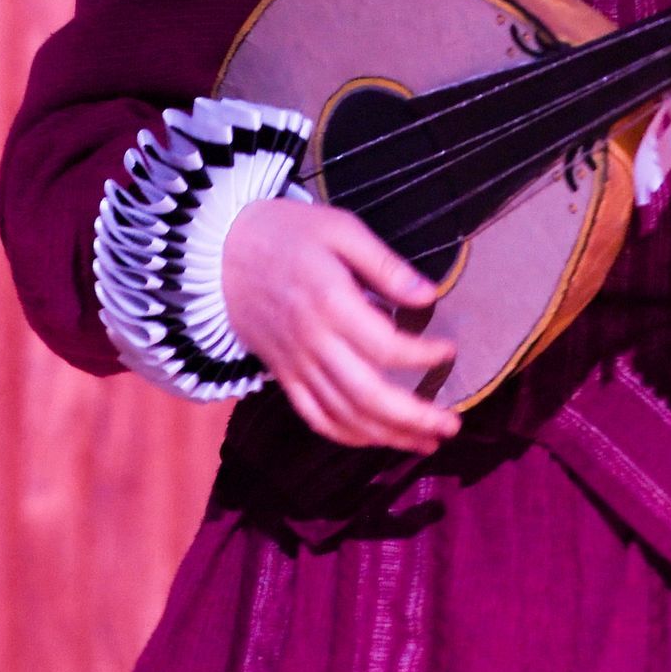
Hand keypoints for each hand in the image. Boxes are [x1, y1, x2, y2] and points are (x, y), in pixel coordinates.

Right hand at [220, 195, 459, 453]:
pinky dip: (348, 436)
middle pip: (368, 395)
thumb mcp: (340, 228)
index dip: (424, 356)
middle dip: (414, 417)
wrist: (219, 252)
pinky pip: (315, 417)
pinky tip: (378, 440)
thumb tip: (429, 295)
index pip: (385, 347)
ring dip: (389, 436)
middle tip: (452, 425)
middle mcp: (313, 343)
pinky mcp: (283, 376)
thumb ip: (384, 264)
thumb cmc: (287, 234)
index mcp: (330, 303)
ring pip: (345, 416)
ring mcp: (295, 365)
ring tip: (428, 443)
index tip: (450, 350)